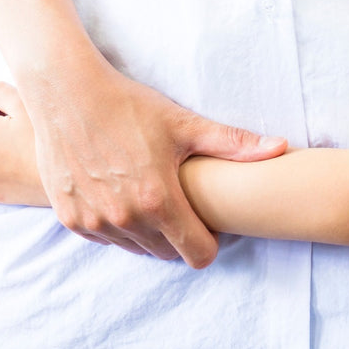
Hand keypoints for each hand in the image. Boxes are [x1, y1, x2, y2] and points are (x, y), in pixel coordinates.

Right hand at [18, 61, 286, 267]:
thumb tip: (281, 148)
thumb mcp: (184, 123)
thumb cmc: (129, 105)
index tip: (211, 222)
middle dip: (181, 237)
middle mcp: (124, 219)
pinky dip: (119, 226)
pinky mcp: (69, 219)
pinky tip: (124, 195)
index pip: (196, 254)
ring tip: (154, 196)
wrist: (67, 94)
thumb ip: (234, 144)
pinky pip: (107, 239)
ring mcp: (94, 222)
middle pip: (167, 254)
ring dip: (150, 233)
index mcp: (158, 201)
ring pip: (136, 249)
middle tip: (184, 204)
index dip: (210, 242)